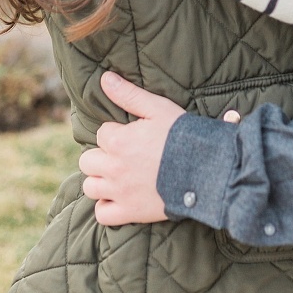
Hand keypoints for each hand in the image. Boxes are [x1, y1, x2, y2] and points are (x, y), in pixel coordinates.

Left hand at [79, 72, 185, 225]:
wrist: (204, 169)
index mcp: (118, 141)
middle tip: (122, 155)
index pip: (102, 134)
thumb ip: (128, 94)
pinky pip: (102, 214)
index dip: (117, 133)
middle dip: (102, 156)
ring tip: (118, 175)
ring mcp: (120, 192)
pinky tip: (118, 197)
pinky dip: (106, 207)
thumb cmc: (182, 136)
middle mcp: (113, 167)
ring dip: (100, 180)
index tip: (134, 136)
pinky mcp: (129, 212)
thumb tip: (105, 78)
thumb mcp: (157, 108)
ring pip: (90, 187)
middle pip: (88, 161)